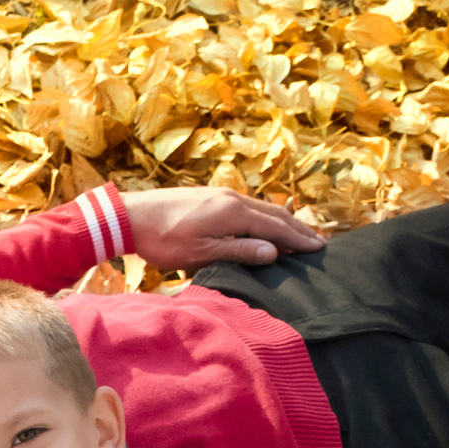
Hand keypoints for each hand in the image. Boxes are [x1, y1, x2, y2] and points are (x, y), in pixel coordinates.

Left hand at [120, 187, 324, 271]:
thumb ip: (239, 251)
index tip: (319, 248)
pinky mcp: (210, 197)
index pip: (276, 227)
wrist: (130, 216)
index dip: (298, 239)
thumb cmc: (162, 239)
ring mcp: (221, 194)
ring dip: (282, 222)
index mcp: (234, 212)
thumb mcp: (201, 252)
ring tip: (298, 234)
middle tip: (318, 242)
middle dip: (297, 229)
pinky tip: (263, 225)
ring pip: (261, 208)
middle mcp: (232, 198)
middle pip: (273, 214)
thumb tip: (273, 252)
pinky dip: (263, 217)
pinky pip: (247, 207)